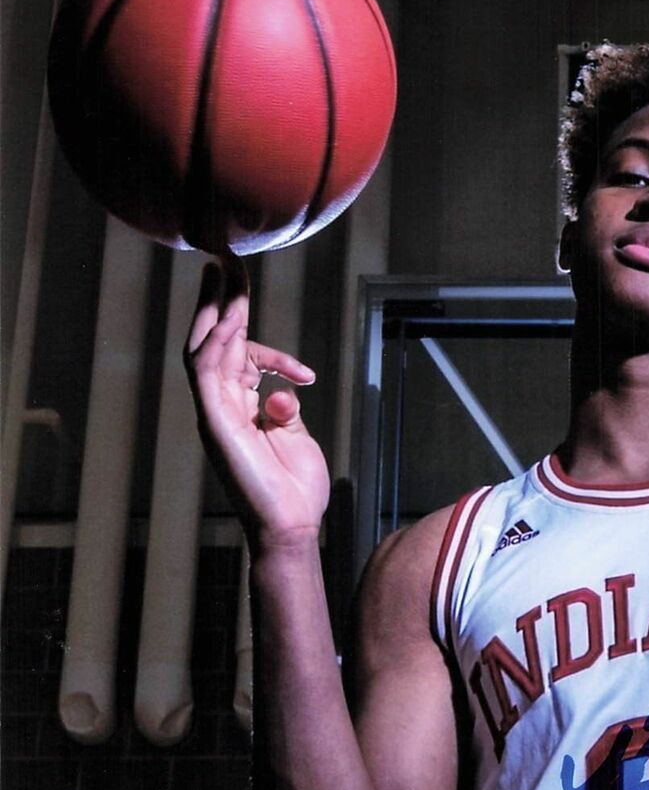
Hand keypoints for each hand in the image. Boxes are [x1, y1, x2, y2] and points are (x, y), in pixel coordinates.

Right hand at [184, 257, 329, 546]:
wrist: (292, 527)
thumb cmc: (294, 489)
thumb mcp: (294, 438)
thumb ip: (285, 410)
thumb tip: (285, 391)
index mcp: (239, 409)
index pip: (239, 360)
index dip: (264, 346)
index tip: (304, 370)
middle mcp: (220, 408)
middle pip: (212, 344)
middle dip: (222, 303)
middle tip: (228, 262)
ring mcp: (214, 415)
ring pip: (203, 350)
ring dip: (216, 311)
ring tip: (226, 274)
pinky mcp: (214, 424)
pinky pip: (206, 375)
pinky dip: (216, 346)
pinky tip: (229, 320)